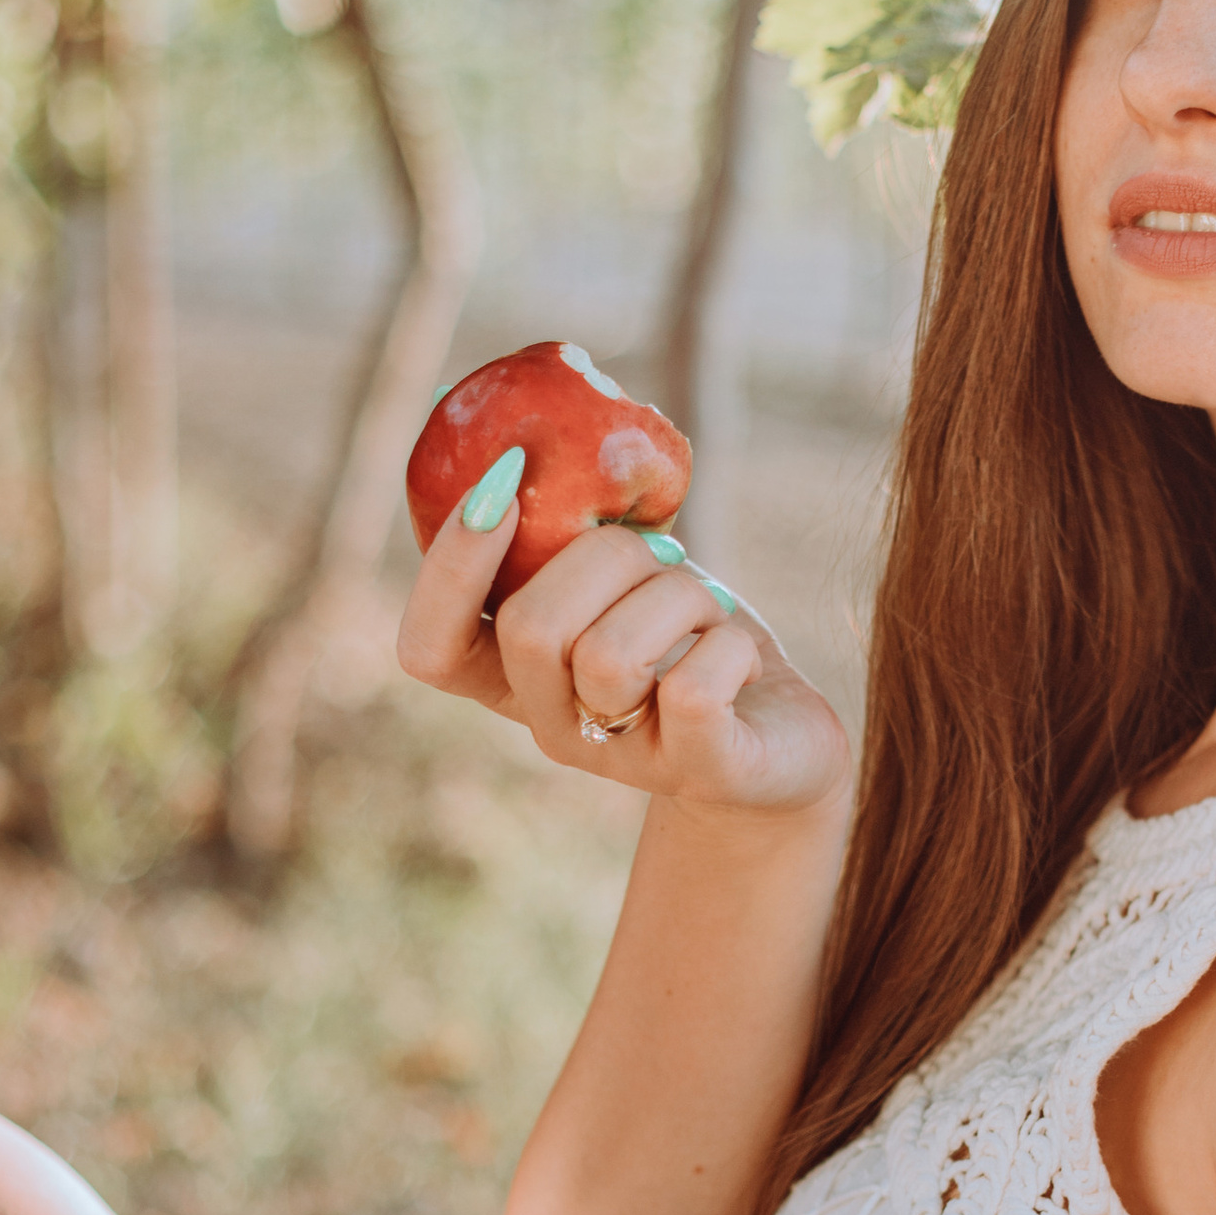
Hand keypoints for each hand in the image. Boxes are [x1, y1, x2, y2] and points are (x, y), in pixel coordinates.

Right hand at [396, 482, 849, 821]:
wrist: (785, 735)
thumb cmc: (692, 635)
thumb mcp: (628, 578)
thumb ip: (575, 534)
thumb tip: (528, 441)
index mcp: (515, 678)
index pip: (430, 649)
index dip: (449, 568)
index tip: (504, 483)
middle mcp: (553, 725)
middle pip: (529, 629)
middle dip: (606, 557)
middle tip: (664, 557)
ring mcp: (620, 759)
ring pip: (612, 654)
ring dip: (680, 598)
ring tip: (710, 614)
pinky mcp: (699, 773)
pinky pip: (691, 688)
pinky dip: (730, 645)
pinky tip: (743, 658)